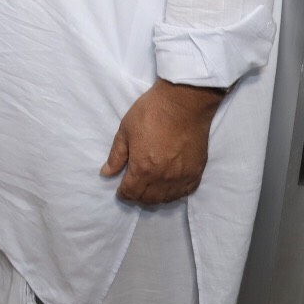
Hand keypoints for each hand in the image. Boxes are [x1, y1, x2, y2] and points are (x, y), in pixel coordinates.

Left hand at [100, 79, 225, 203]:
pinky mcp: (197, 171)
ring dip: (155, 197)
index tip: (120, 188)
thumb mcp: (125, 131)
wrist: (183, 103)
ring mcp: (182, 176)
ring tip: (149, 187)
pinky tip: (168, 185)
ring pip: (167, 198)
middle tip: (133, 187)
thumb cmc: (150, 113)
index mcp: (144, 168)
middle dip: (137, 196)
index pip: (131, 192)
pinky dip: (174, 193)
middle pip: (149, 199)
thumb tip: (106, 173)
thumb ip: (116, 156)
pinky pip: (185, 192)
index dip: (123, 193)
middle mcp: (164, 178)